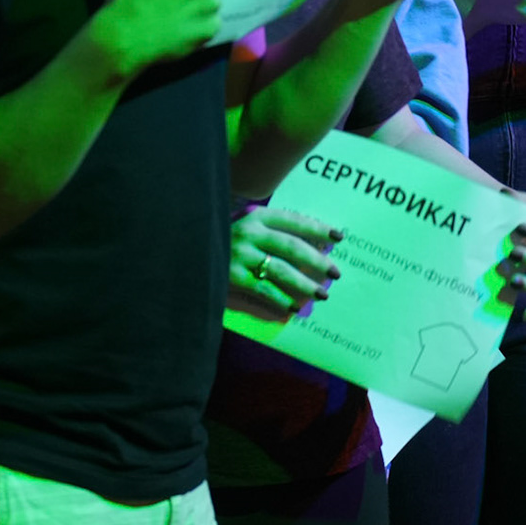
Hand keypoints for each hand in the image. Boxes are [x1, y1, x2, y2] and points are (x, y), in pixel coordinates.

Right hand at [227, 207, 344, 321]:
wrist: (187, 253)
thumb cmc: (220, 241)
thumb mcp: (242, 227)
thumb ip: (267, 232)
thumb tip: (308, 246)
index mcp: (253, 217)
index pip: (292, 219)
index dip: (317, 227)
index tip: (338, 236)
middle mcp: (248, 233)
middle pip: (291, 246)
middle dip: (316, 259)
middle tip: (335, 272)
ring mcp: (239, 255)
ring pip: (281, 270)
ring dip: (304, 283)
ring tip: (320, 294)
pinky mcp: (231, 277)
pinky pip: (264, 290)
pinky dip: (281, 300)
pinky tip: (293, 308)